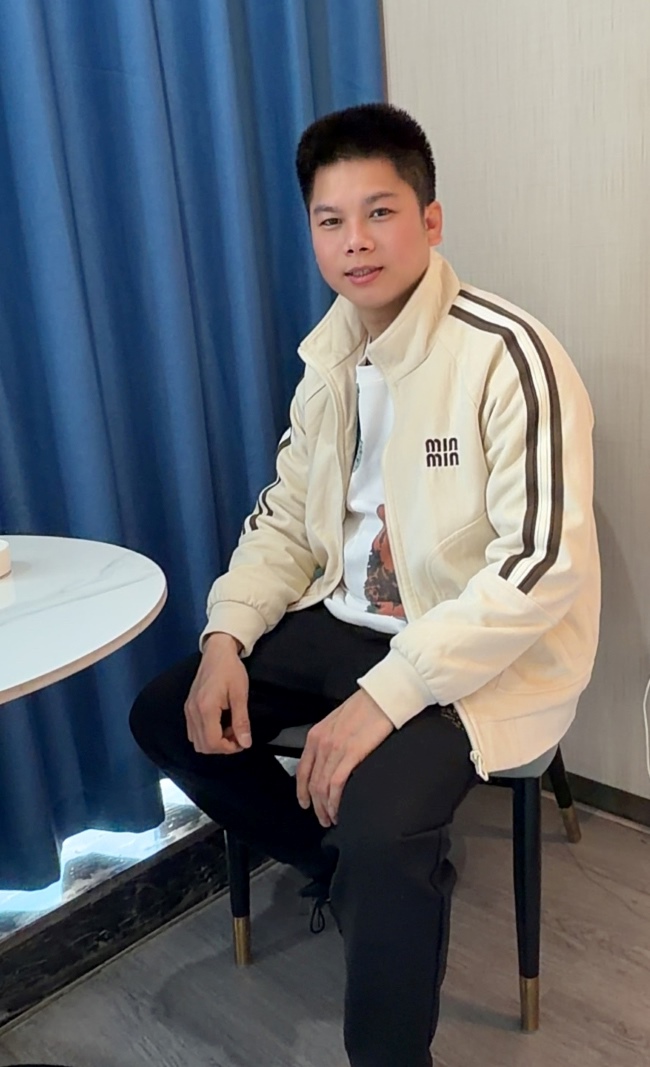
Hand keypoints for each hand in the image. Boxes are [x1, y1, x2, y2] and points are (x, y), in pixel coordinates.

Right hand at [184, 633, 250, 754]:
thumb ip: (241, 721)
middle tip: (237, 735)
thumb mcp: (240, 694)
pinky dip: (207, 735)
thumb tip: (245, 743)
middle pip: (202, 746)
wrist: (217, 652)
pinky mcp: (188, 708)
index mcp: (206, 708)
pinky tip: (219, 723)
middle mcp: (192, 712)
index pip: (212, 743)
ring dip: (214, 742)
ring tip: (229, 729)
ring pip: (196, 741)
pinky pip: (193, 731)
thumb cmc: (231, 670)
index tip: (242, 741)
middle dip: (222, 747)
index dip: (229, 748)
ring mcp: (188, 710)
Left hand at [296, 689, 393, 826]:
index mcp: (317, 735)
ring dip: (326, 808)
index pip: (302, 770)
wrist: (383, 695)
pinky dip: (336, 802)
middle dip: (316, 806)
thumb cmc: (366, 706)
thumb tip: (331, 759)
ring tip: (332, 819)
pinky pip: (336, 784)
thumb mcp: (338, 721)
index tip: (305, 804)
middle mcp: (322, 743)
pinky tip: (340, 810)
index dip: (302, 791)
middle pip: (312, 783)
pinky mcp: (352, 754)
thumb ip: (331, 739)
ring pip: (323, 787)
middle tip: (323, 818)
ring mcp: (335, 749)